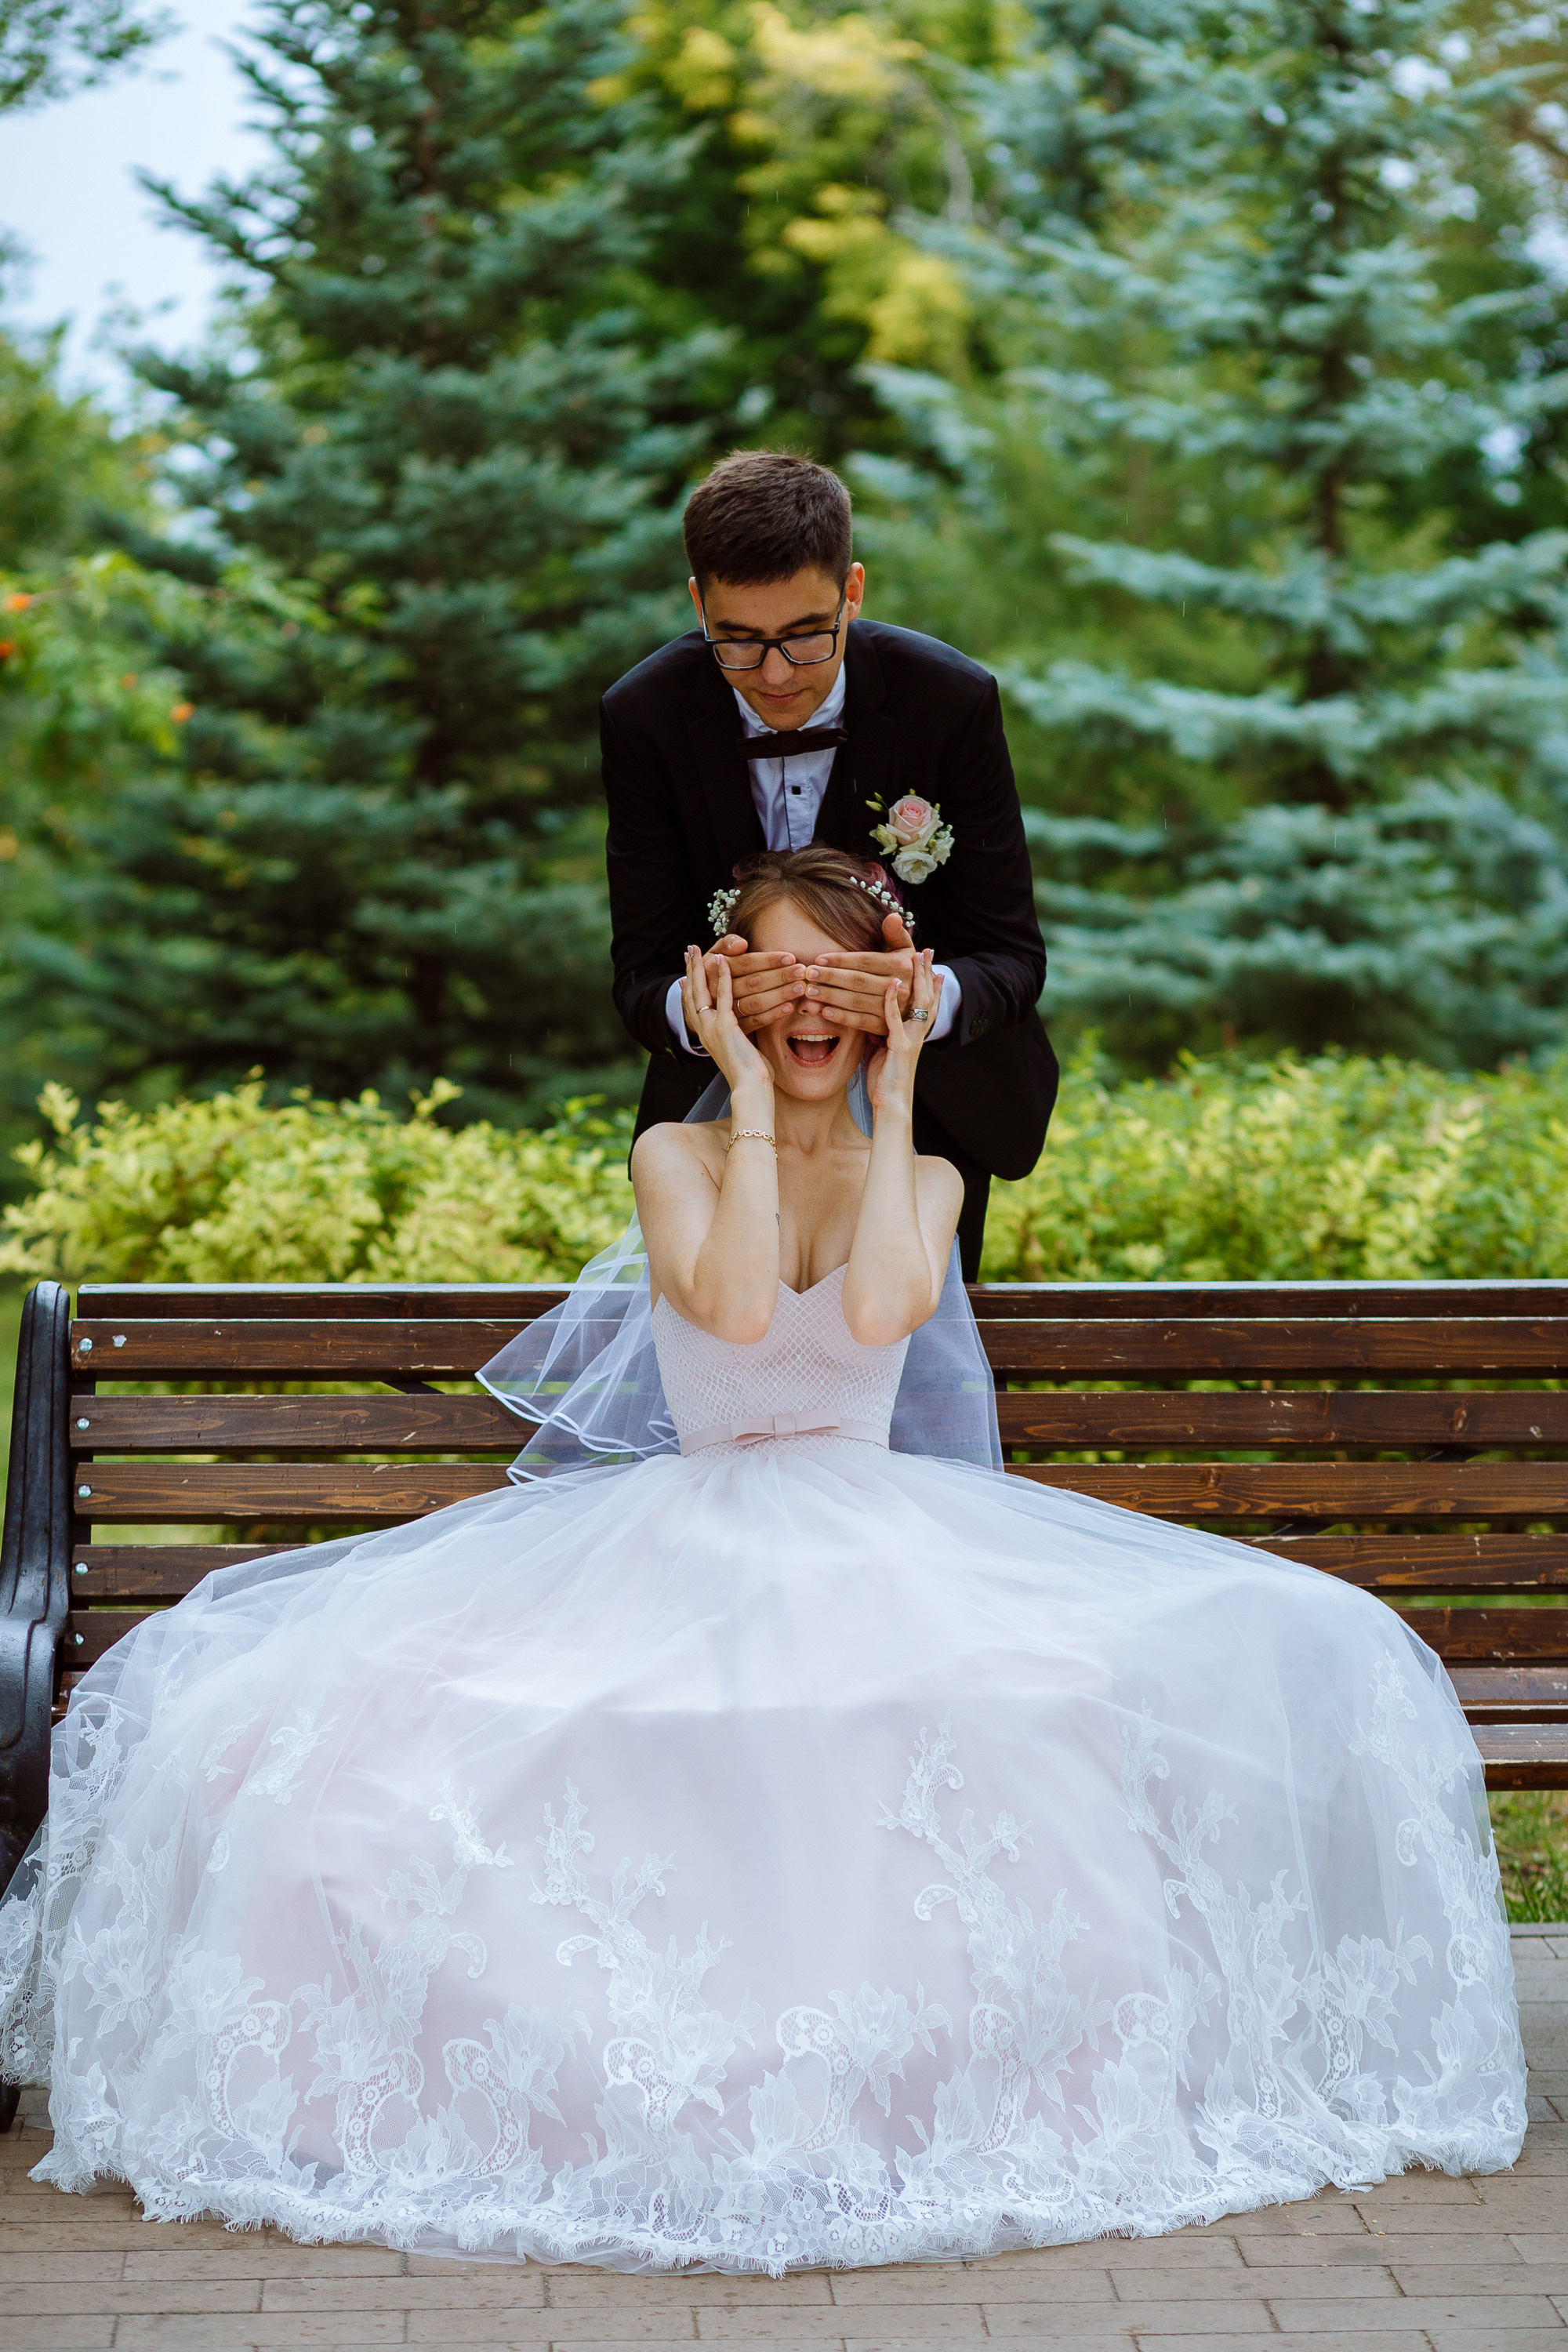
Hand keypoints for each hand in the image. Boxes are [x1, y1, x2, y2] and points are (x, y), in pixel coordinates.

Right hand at [680, 945, 774, 1098]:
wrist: (751, 1090)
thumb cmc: (752, 1076)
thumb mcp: (743, 1049)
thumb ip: (741, 1034)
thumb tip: (749, 1025)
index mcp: (706, 1037)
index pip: (692, 1007)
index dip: (689, 987)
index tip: (687, 972)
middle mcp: (703, 1031)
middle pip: (691, 994)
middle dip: (689, 971)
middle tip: (687, 950)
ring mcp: (712, 1028)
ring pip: (701, 991)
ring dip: (699, 967)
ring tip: (697, 948)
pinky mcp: (725, 1026)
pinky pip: (722, 995)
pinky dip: (722, 976)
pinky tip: (722, 960)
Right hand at [711, 934, 804, 1034]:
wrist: (700, 1003)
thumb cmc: (715, 971)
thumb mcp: (715, 953)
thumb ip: (727, 943)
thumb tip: (741, 944)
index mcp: (714, 969)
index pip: (746, 964)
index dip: (769, 961)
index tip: (790, 958)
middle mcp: (717, 991)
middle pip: (753, 983)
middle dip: (780, 977)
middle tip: (802, 972)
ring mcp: (724, 1012)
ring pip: (755, 1002)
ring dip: (780, 995)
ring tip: (800, 988)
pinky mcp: (733, 1027)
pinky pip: (754, 1021)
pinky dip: (772, 1015)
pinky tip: (790, 1007)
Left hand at [806, 912, 915, 1034]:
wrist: (917, 1001)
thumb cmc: (903, 969)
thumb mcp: (903, 949)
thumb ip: (895, 932)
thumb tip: (892, 916)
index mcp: (901, 966)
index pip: (865, 961)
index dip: (841, 960)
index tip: (818, 959)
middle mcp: (899, 988)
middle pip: (858, 981)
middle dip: (830, 978)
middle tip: (807, 974)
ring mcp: (893, 1009)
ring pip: (857, 1002)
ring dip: (830, 997)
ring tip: (809, 991)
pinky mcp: (886, 1026)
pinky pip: (861, 1022)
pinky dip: (842, 1017)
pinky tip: (824, 1011)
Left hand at [864, 950, 941, 1121]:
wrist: (890, 1104)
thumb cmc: (884, 1081)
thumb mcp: (884, 1050)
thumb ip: (883, 1031)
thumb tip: (871, 1016)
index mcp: (915, 1034)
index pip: (927, 1002)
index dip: (929, 982)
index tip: (929, 961)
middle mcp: (918, 1034)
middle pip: (928, 996)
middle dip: (928, 972)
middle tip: (929, 950)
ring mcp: (911, 1039)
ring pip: (918, 1002)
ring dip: (917, 977)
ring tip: (915, 955)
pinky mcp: (900, 1046)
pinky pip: (896, 1018)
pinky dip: (893, 999)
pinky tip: (891, 982)